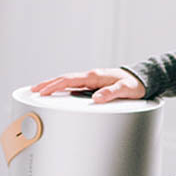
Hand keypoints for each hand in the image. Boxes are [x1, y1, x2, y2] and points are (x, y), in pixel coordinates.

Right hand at [29, 67, 145, 102]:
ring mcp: (91, 81)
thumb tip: (97, 98)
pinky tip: (59, 94)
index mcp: (95, 76)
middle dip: (47, 84)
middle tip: (33, 91)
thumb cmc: (135, 85)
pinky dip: (63, 89)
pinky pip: (74, 86)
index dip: (54, 85)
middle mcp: (91, 77)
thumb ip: (112, 93)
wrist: (143, 80)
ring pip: (67, 82)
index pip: (69, 80)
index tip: (42, 90)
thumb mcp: (126, 90)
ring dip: (53, 86)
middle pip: (64, 79)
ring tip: (40, 92)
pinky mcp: (93, 85)